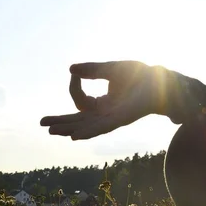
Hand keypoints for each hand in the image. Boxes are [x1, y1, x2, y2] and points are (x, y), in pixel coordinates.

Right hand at [40, 61, 171, 139]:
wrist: (162, 79)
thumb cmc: (141, 75)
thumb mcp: (111, 69)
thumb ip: (92, 70)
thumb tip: (70, 70)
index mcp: (103, 103)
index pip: (80, 101)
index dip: (73, 88)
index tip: (73, 74)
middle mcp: (106, 114)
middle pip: (79, 121)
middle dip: (61, 123)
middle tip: (43, 124)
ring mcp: (113, 118)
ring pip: (86, 127)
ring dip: (69, 129)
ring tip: (52, 132)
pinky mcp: (122, 119)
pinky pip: (101, 127)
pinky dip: (87, 131)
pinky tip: (74, 136)